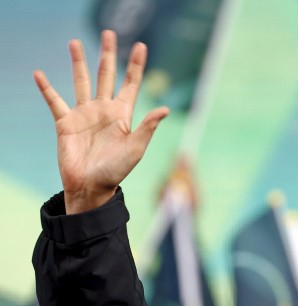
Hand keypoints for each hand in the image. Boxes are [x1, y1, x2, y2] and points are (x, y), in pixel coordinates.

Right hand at [33, 30, 168, 213]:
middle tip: (108, 32)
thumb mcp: (136, 149)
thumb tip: (165, 109)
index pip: (131, 84)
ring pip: (80, 81)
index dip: (136, 65)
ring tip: (75, 42)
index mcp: (123, 114)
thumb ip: (147, 127)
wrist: (91, 187)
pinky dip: (46, 88)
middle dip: (108, 54)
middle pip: (106, 75)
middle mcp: (104, 110)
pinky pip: (54, 101)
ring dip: (78, 62)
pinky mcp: (65, 122)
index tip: (140, 46)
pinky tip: (40, 74)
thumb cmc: (116, 171)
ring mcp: (84, 115)